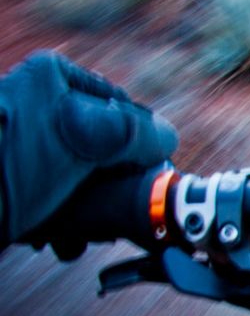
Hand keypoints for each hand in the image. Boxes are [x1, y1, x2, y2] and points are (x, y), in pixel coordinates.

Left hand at [0, 51, 176, 255]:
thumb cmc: (10, 169)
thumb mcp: (85, 139)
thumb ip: (137, 132)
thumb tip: (168, 137)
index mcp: (55, 78)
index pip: (125, 113)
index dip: (140, 152)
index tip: (142, 184)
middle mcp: (38, 103)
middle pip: (105, 150)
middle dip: (111, 191)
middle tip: (108, 217)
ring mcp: (24, 142)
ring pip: (81, 179)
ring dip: (89, 213)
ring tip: (77, 234)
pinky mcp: (12, 177)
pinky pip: (52, 195)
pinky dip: (60, 219)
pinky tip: (55, 237)